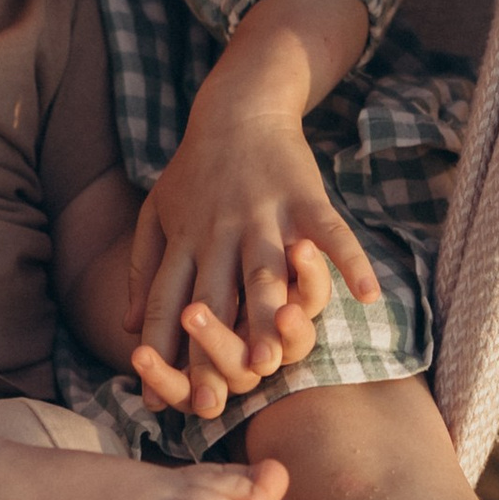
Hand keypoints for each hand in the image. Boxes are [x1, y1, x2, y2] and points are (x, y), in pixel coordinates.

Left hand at [126, 103, 377, 423]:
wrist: (239, 104)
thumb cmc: (195, 167)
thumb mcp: (157, 213)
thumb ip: (142, 270)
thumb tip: (129, 328)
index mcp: (185, 239)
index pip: (168, 298)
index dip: (164, 346)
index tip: (161, 395)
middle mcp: (220, 231)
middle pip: (217, 294)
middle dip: (215, 345)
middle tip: (215, 394)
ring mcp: (264, 213)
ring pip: (266, 272)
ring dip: (269, 316)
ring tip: (274, 358)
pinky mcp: (305, 196)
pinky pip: (331, 232)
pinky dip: (350, 262)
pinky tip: (369, 295)